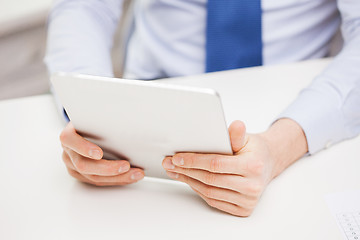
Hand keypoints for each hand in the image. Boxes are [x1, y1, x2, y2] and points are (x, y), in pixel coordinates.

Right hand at [60, 122, 143, 185]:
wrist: (88, 128)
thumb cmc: (95, 121)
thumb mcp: (96, 116)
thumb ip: (104, 119)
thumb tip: (126, 117)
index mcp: (69, 135)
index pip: (70, 140)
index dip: (84, 147)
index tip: (99, 153)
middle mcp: (68, 152)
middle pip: (84, 165)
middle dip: (108, 168)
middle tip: (127, 165)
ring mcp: (73, 166)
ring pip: (94, 177)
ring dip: (118, 177)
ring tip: (136, 173)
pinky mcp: (83, 176)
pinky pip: (100, 181)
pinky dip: (118, 180)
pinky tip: (131, 176)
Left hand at [162, 119, 306, 215]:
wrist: (267, 165)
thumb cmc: (253, 150)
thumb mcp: (246, 138)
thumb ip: (236, 135)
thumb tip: (236, 125)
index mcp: (253, 166)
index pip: (216, 164)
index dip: (193, 161)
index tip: (177, 157)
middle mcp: (252, 186)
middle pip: (210, 179)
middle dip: (185, 171)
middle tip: (169, 164)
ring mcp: (248, 201)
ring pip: (209, 192)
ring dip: (188, 181)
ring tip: (175, 171)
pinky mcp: (243, 210)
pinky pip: (214, 201)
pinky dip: (198, 191)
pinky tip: (189, 180)